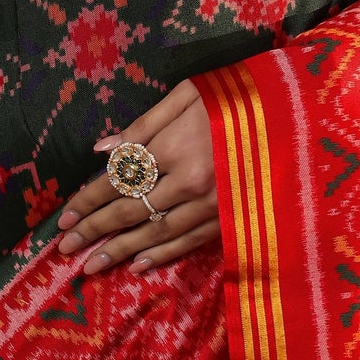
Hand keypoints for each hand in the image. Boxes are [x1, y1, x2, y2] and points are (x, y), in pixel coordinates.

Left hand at [55, 78, 219, 276]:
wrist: (295, 113)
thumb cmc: (237, 96)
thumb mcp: (187, 94)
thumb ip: (143, 124)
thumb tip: (101, 150)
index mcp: (174, 146)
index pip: (119, 180)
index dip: (89, 199)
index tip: (64, 218)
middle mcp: (189, 182)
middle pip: (131, 210)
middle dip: (95, 230)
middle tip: (65, 249)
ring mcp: (212, 204)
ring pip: (156, 233)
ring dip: (121, 251)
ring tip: (92, 266)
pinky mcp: (230, 217)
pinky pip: (190, 242)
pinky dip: (163, 255)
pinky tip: (139, 265)